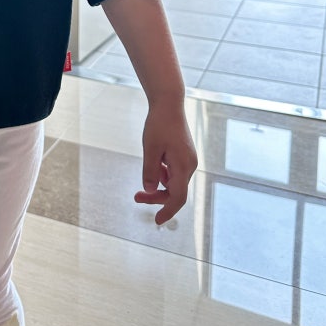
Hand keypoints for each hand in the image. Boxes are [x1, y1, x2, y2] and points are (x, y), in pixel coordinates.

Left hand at [134, 101, 197, 224]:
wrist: (168, 103)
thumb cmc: (159, 124)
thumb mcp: (150, 148)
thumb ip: (150, 171)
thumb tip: (149, 190)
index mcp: (183, 166)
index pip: (177, 197)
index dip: (167, 211)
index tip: (156, 221)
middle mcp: (189, 165)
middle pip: (174, 191)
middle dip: (156, 197)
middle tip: (136, 197)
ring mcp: (188, 160)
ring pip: (173, 182)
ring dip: (158, 186)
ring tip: (140, 185)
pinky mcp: (184, 155)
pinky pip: (173, 172)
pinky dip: (162, 175)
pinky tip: (153, 167)